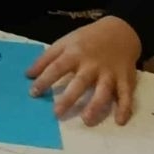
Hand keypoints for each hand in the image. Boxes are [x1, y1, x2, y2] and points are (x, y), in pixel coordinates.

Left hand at [26, 16, 142, 126]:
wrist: (120, 31)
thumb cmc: (87, 40)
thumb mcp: (65, 42)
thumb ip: (46, 58)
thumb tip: (27, 74)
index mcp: (75, 53)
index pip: (57, 67)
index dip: (44, 80)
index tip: (33, 93)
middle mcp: (92, 64)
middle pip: (80, 82)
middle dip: (69, 98)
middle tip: (56, 113)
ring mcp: (110, 73)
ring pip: (103, 90)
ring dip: (96, 105)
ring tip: (86, 120)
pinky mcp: (125, 79)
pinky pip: (126, 95)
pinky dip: (125, 108)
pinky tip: (120, 121)